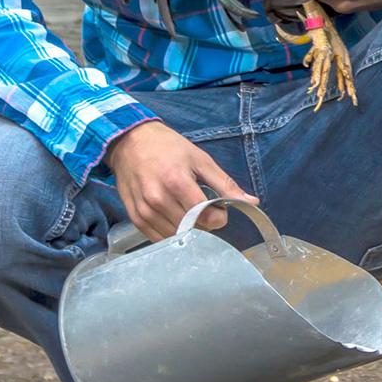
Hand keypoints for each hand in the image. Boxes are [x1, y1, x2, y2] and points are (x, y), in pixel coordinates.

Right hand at [106, 120, 256, 241]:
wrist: (130, 142)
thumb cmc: (167, 148)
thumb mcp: (201, 159)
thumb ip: (225, 184)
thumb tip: (251, 202)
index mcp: (176, 182)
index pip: (205, 216)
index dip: (220, 217)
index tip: (220, 209)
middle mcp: (158, 199)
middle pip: (193, 228)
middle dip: (206, 222)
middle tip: (205, 207)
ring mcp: (144, 210)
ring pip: (177, 236)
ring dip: (189, 229)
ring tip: (189, 210)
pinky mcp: (135, 217)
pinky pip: (159, 239)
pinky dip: (173, 233)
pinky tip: (176, 218)